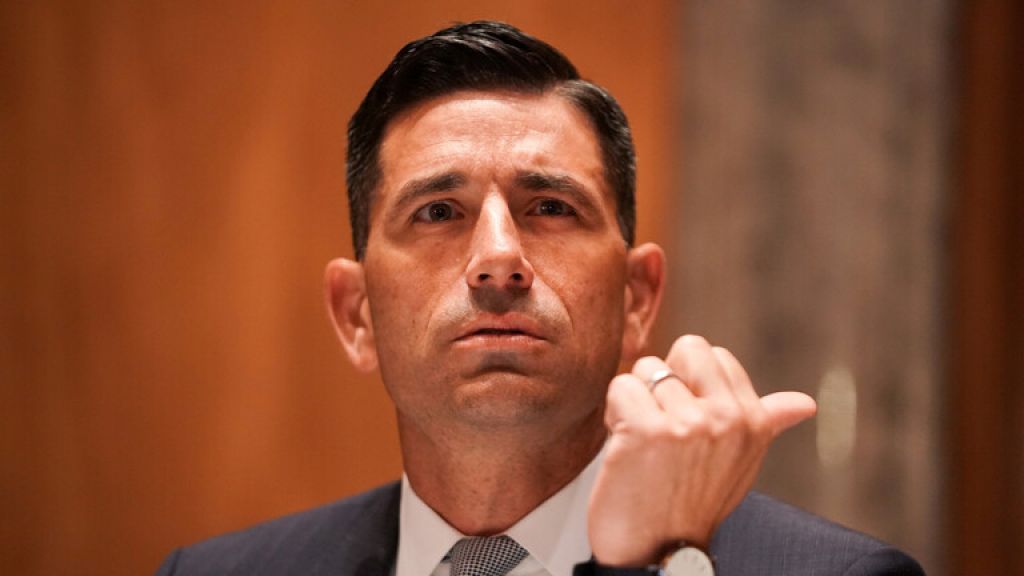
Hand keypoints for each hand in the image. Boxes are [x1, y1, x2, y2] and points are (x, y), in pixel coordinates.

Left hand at [587, 335, 816, 565]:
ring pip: (645, 369)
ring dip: (635, 402)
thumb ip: (767, 423)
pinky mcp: (646, 429)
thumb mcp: (741, 463)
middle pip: (684, 349)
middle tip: (661, 425)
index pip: (714, 355)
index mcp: (753, 421)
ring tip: (643, 443)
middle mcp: (726, 418)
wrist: (658, 554)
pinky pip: (620, 387)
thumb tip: (805, 403)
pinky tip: (624, 446)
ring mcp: (688, 423)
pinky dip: (613, 414)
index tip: (686, 422)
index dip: (690, 382)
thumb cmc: (694, 505)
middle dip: (664, 379)